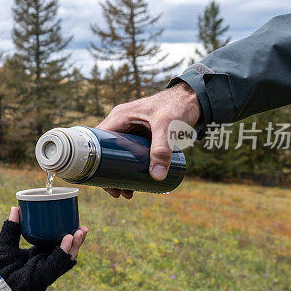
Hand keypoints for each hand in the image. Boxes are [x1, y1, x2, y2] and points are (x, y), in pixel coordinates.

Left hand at [0, 207, 88, 290]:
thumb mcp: (6, 243)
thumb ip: (11, 228)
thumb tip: (15, 207)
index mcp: (36, 259)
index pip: (55, 248)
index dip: (65, 237)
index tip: (73, 224)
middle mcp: (43, 267)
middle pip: (64, 253)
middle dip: (76, 242)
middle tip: (83, 228)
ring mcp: (44, 273)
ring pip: (64, 259)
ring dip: (74, 246)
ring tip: (80, 232)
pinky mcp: (42, 278)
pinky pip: (56, 264)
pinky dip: (63, 252)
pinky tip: (68, 240)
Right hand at [96, 80, 200, 199]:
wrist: (193, 98)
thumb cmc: (177, 106)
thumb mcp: (167, 127)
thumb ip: (162, 150)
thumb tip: (157, 177)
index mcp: (120, 117)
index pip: (99, 141)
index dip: (97, 161)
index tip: (103, 181)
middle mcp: (122, 124)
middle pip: (107, 152)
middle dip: (110, 174)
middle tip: (117, 193)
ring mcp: (132, 130)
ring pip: (120, 155)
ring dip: (121, 174)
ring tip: (128, 193)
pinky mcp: (143, 136)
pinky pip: (132, 154)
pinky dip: (132, 168)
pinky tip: (137, 182)